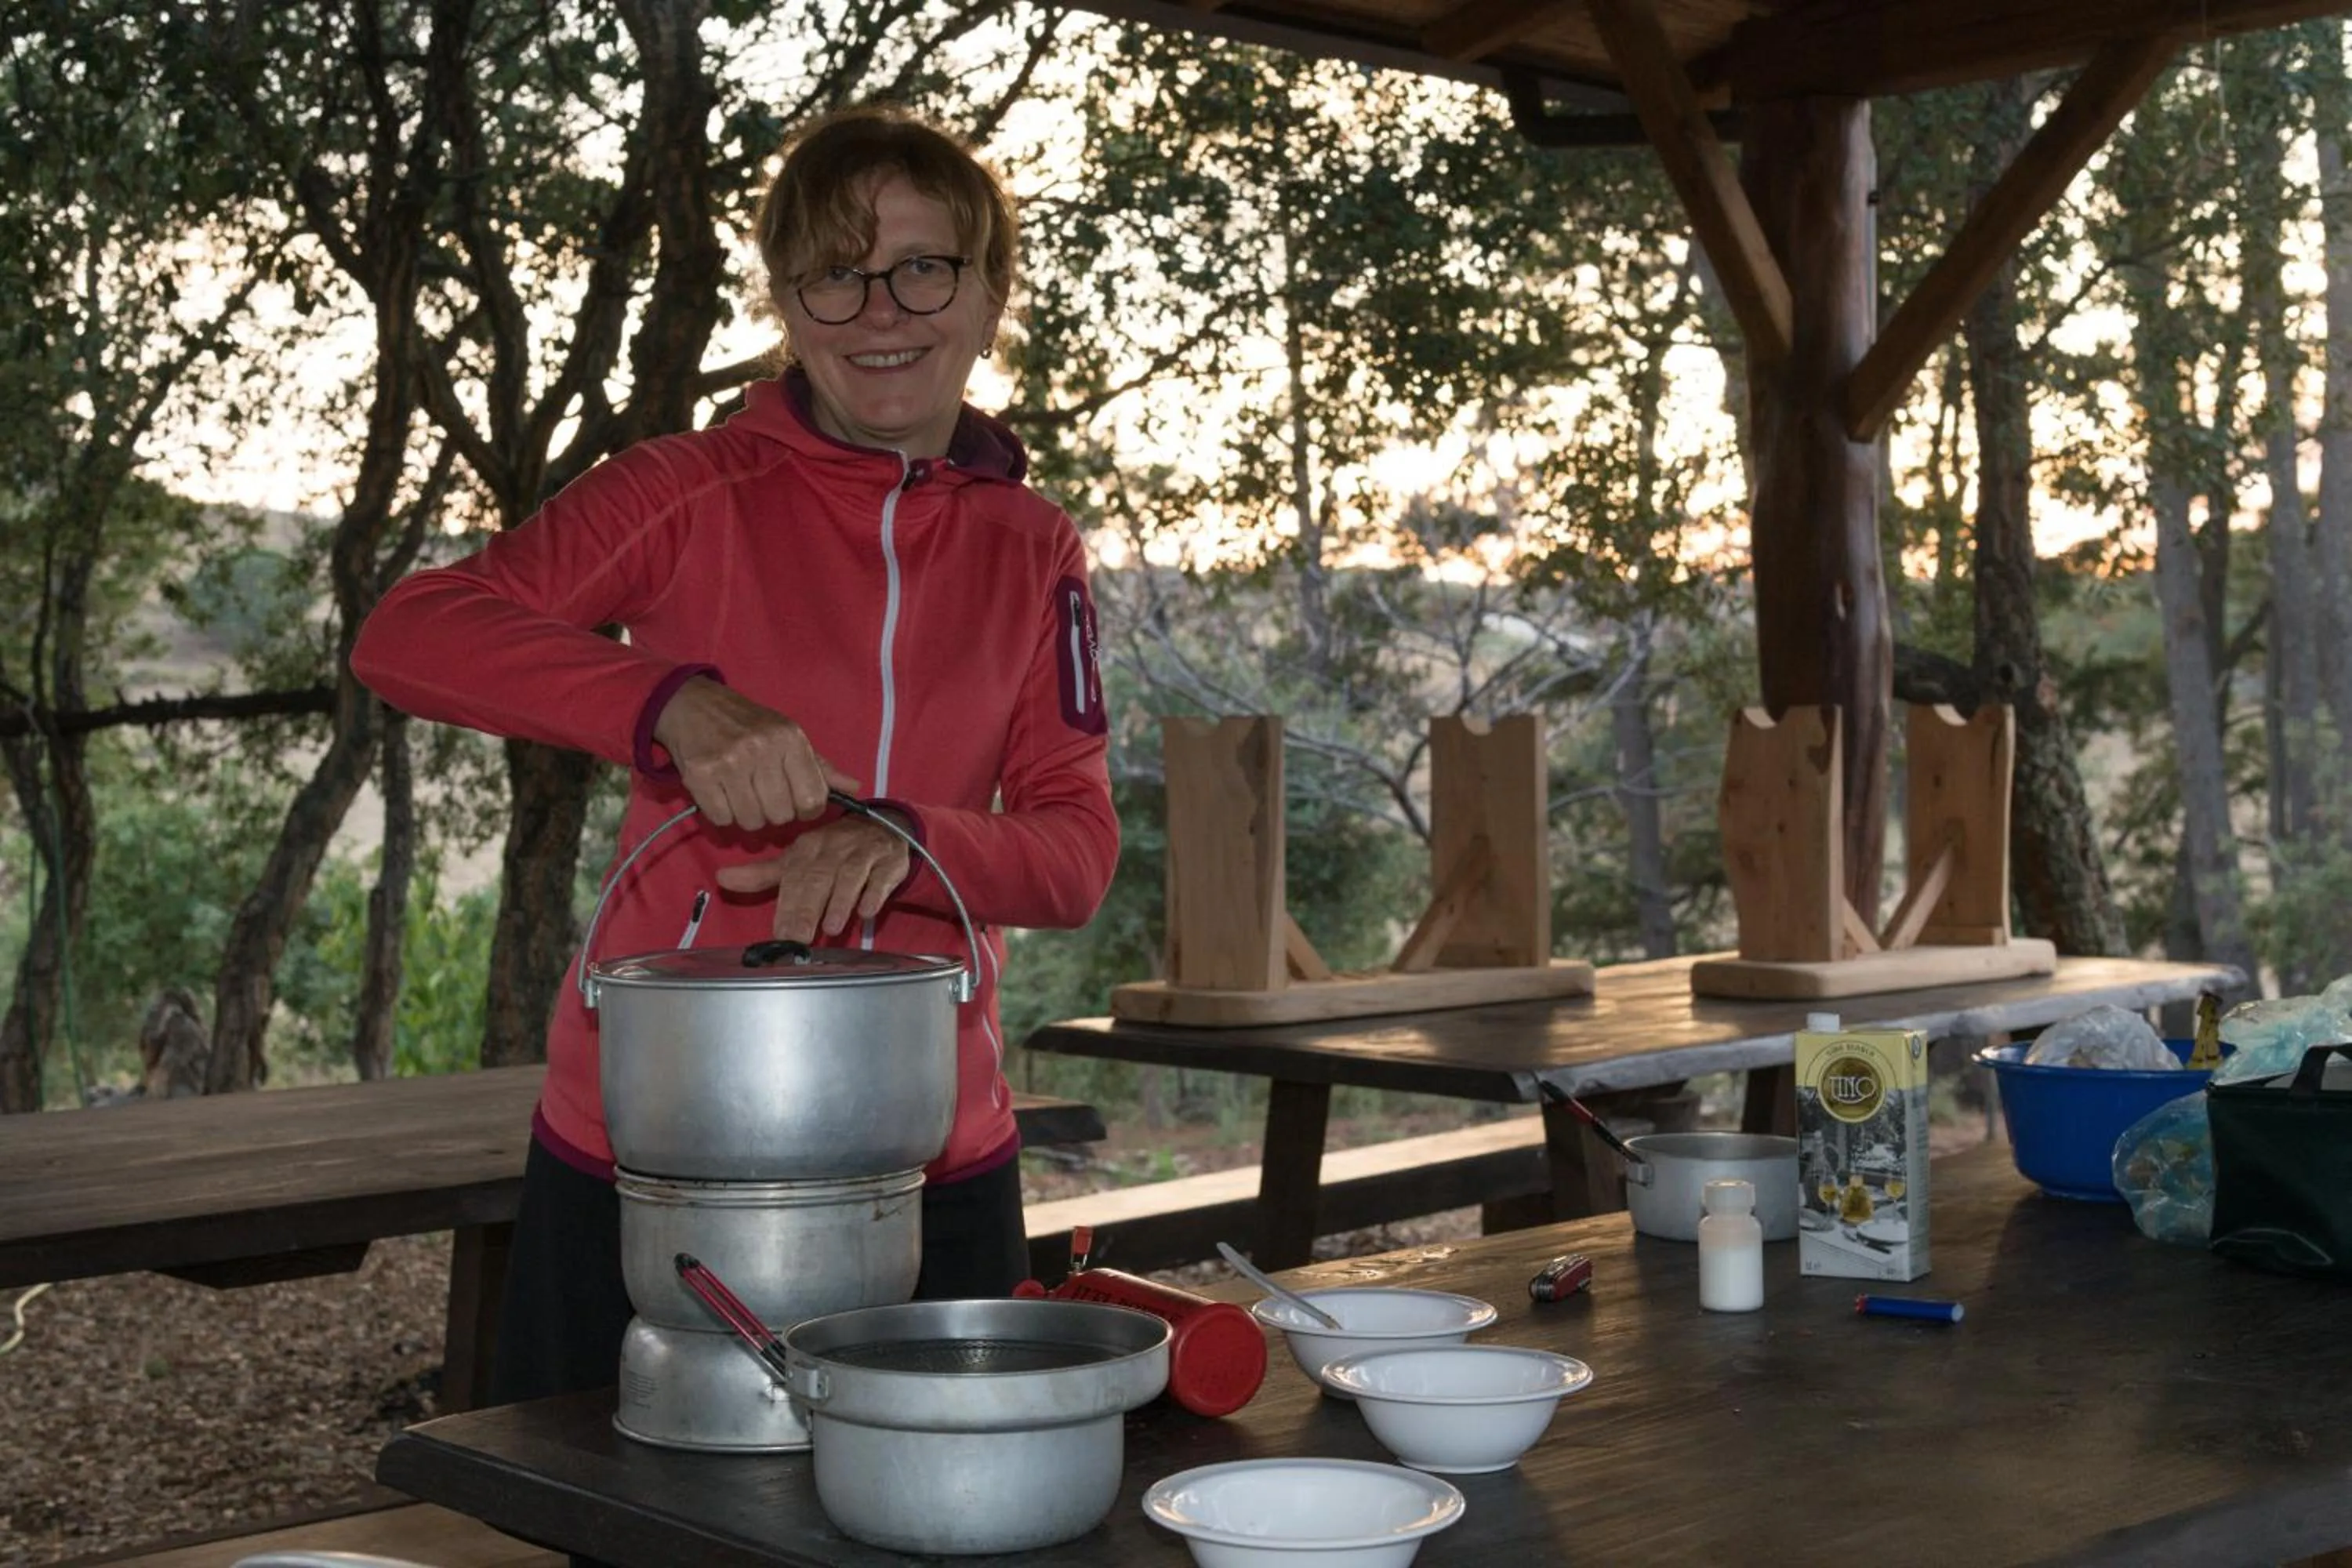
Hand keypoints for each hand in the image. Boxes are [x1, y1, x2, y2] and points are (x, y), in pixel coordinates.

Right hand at [651, 677, 860, 830]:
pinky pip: (721, 818)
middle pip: (781, 815)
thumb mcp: (787, 734)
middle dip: (774, 813)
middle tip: (763, 796)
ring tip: (741, 794)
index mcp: (790, 739)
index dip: (806, 809)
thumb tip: (854, 788)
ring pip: (751, 821)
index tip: (795, 802)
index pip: (812, 799)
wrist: (691, 704)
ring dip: (747, 816)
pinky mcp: (700, 776)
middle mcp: (761, 750)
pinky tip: (721, 794)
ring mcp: (729, 763)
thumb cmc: (747, 723)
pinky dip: (722, 814)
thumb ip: (820, 766)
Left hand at [715, 817, 912, 942]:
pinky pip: (882, 877)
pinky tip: (867, 912)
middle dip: (808, 909)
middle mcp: (834, 849)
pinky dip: (875, 893)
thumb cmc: (834, 851)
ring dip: (841, 902)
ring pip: (850, 876)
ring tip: (831, 928)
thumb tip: (721, 879)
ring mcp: (863, 854)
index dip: (787, 905)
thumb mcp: (798, 860)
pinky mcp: (890, 861)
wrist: (884, 828)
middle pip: (819, 879)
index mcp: (807, 849)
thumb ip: (762, 875)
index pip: (794, 877)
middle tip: (799, 938)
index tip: (779, 933)